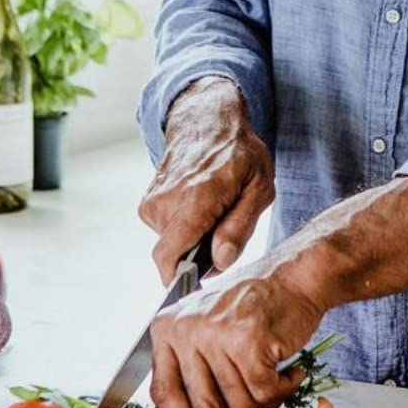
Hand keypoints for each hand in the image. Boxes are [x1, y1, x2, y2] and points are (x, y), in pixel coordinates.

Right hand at [138, 77, 274, 282]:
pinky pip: (167, 232)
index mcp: (195, 198)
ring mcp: (153, 202)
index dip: (180, 281)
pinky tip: (199, 204)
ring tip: (215, 209)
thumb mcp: (260, 187)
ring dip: (196, 238)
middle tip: (226, 226)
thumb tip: (220, 262)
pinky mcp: (148, 205)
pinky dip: (185, 227)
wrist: (206, 121)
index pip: (168, 256)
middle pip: (178, 254)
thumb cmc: (239, 152)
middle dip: (202, 253)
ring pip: (174, 244)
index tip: (198, 287)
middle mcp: (166, 202)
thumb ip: (240, 226)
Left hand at [149, 260, 322, 407]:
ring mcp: (217, 336)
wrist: (295, 275)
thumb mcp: (206, 325)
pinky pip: (264, 394)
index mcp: (168, 327)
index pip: (163, 393)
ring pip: (237, 404)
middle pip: (204, 406)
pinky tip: (290, 372)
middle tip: (256, 400)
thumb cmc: (255, 303)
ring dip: (263, 400)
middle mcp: (187, 330)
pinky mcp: (249, 343)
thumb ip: (190, 367)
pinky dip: (282, 389)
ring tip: (276, 376)